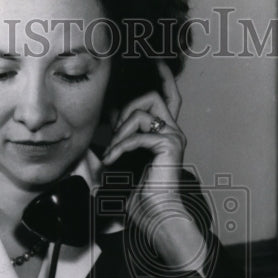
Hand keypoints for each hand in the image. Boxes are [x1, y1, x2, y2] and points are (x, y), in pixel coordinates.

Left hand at [102, 61, 207, 271]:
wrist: (157, 217)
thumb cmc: (142, 199)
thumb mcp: (125, 166)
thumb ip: (119, 146)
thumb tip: (103, 138)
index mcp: (165, 134)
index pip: (168, 96)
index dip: (162, 77)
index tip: (154, 61)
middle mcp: (173, 132)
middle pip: (152, 97)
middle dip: (126, 110)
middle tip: (113, 135)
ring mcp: (174, 137)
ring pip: (143, 112)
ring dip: (121, 130)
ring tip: (113, 152)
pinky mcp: (170, 146)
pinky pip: (139, 134)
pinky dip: (121, 146)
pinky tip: (113, 161)